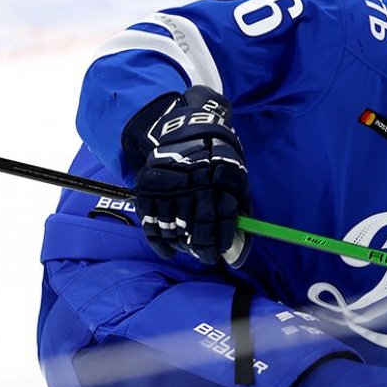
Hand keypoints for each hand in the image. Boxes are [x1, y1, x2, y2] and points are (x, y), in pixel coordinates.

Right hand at [121, 85, 250, 266]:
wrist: (186, 129)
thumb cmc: (217, 160)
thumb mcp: (236, 177)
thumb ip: (238, 213)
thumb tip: (236, 254)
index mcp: (221, 178)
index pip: (223, 219)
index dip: (221, 241)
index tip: (220, 254)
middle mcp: (194, 182)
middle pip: (198, 228)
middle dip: (203, 248)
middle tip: (205, 257)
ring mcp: (168, 185)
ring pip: (174, 228)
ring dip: (182, 245)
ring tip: (188, 250)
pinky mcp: (148, 188)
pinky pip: (151, 224)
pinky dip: (159, 243)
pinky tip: (168, 252)